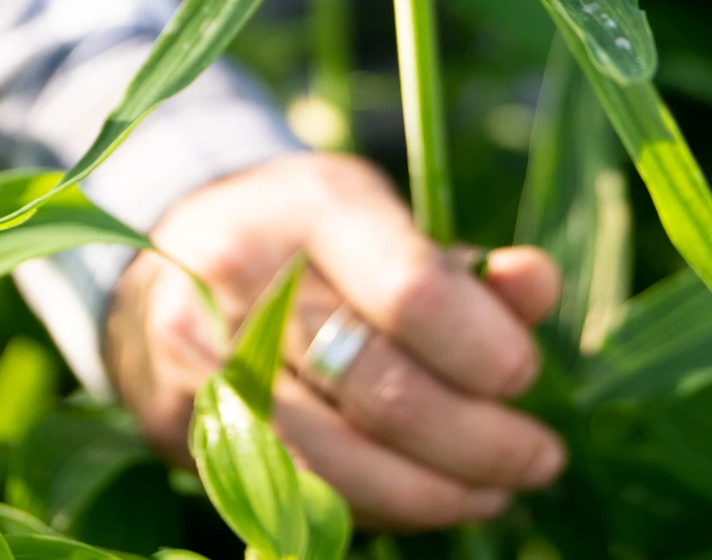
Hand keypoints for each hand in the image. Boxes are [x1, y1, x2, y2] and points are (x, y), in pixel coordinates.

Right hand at [105, 152, 566, 530]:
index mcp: (314, 205)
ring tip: (496, 490)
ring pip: (343, 461)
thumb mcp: (381, 220)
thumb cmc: (306, 235)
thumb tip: (541, 286)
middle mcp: (249, 276)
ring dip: (437, 492)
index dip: (483, 348)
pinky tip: (427, 498)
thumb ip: (464, 264)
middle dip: (480, 441)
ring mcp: (206, 357)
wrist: (170, 257)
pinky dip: (378, 507)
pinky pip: (300, 490)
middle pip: (384, 390)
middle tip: (539, 457)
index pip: (412, 291)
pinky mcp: (185, 423)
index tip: (526, 374)